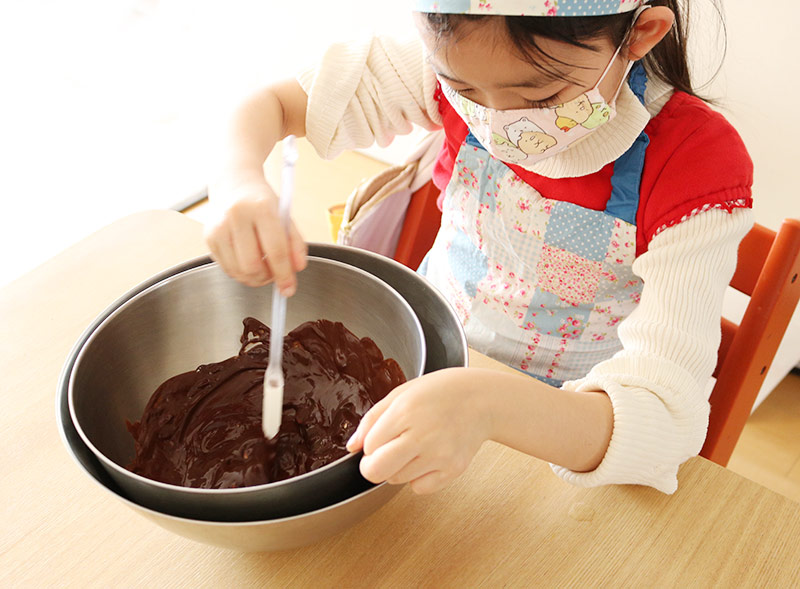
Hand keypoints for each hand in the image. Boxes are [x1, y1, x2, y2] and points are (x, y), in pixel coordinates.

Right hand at [205, 177, 306, 292]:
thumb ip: (295, 243)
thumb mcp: (285, 216)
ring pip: (238, 272)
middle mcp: (236, 216)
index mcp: (261, 208)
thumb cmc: (261, 200)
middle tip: (274, 274)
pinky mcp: (208, 237)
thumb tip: (297, 269)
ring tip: (262, 267)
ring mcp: (219, 227)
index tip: (289, 289)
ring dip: (253, 278)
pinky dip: (240, 272)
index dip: (284, 275)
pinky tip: (247, 260)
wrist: (234, 182)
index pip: (275, 251)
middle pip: (252, 266)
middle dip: (266, 278)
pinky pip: (226, 268)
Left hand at [346, 368, 490, 494]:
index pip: (369, 446)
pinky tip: (428, 457)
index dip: (371, 444)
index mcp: (405, 411)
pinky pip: (419, 488)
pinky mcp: (452, 470)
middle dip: (373, 466)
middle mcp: (422, 436)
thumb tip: (352, 447)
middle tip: (384, 454)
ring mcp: (439, 456)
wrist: (482, 400)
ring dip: (397, 468)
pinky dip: (417, 477)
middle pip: (376, 472)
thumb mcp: (401, 394)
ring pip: (395, 480)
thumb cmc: (441, 392)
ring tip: (415, 446)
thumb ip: (372, 419)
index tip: (382, 437)